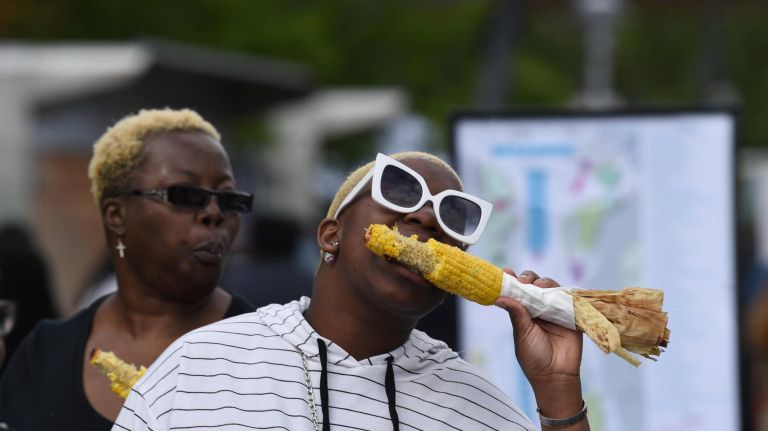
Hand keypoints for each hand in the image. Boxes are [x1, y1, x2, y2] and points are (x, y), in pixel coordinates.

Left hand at [496, 269, 586, 427]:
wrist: (556, 376)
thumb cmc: (534, 357)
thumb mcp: (522, 334)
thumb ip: (516, 314)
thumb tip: (499, 297)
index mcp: (524, 312)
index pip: (518, 291)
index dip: (513, 280)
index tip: (506, 272)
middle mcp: (539, 308)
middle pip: (535, 284)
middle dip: (528, 279)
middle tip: (524, 282)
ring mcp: (555, 310)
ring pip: (551, 287)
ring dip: (544, 282)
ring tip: (538, 286)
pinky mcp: (572, 314)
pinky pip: (569, 297)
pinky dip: (563, 291)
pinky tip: (556, 291)